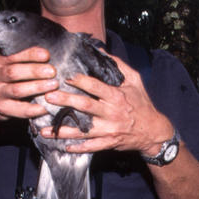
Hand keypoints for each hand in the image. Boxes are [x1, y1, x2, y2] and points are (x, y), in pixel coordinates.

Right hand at [0, 47, 58, 121]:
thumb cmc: (5, 79)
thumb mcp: (7, 64)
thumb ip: (22, 59)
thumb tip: (49, 55)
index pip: (13, 55)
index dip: (30, 54)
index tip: (46, 55)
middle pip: (14, 72)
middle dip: (35, 71)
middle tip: (52, 71)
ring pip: (17, 90)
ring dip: (37, 87)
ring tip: (53, 85)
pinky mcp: (3, 108)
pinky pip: (21, 109)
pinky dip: (35, 108)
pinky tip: (47, 106)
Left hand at [40, 54, 172, 154]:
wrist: (153, 131)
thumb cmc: (142, 104)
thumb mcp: (135, 81)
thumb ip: (119, 66)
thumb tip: (102, 51)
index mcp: (117, 96)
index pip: (95, 86)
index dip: (80, 81)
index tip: (66, 77)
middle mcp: (112, 113)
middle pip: (85, 106)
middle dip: (65, 101)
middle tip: (48, 97)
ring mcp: (109, 130)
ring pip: (83, 129)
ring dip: (63, 130)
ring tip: (45, 129)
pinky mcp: (109, 143)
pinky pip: (91, 146)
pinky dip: (77, 147)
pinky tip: (64, 146)